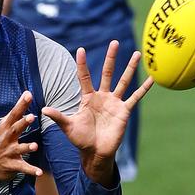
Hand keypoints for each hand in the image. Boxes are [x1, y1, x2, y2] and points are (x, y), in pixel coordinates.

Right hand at [0, 91, 41, 194]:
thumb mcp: (4, 129)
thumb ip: (16, 114)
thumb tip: (27, 94)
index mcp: (5, 129)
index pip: (13, 114)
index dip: (20, 105)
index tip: (28, 94)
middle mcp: (6, 140)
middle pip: (15, 129)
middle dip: (22, 124)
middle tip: (31, 117)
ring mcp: (8, 153)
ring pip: (19, 150)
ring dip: (27, 147)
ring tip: (35, 146)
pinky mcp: (11, 165)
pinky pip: (23, 168)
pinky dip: (31, 170)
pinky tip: (39, 172)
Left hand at [42, 41, 152, 183]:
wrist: (96, 152)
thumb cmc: (81, 140)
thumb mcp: (68, 127)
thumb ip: (58, 116)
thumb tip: (43, 110)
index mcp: (88, 98)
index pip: (84, 77)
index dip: (82, 64)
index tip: (80, 49)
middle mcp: (102, 96)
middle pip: (107, 72)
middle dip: (111, 58)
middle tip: (114, 42)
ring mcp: (114, 102)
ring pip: (124, 81)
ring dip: (130, 67)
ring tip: (137, 53)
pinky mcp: (124, 111)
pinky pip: (135, 97)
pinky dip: (143, 89)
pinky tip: (151, 78)